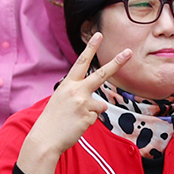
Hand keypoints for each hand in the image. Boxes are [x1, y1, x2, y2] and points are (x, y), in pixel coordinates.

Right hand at [17, 34, 131, 173]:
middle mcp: (76, 90)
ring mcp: (83, 102)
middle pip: (101, 74)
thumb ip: (79, 95)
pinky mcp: (88, 115)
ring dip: (92, 112)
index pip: (81, 62)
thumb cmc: (53, 120)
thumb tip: (99, 103)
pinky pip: (96, 117)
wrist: (45, 138)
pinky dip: (89, 122)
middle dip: (116, 62)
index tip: (99, 35)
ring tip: (75, 118)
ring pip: (101, 104)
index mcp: (67, 84)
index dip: (90, 48)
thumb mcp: (62, 100)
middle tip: (128, 52)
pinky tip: (77, 125)